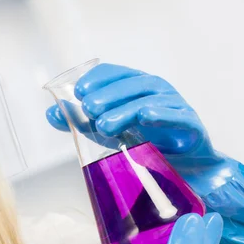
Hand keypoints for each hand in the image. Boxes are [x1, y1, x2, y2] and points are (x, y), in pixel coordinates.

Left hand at [45, 63, 227, 191]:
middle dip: (108, 95)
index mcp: (136, 87)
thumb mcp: (108, 131)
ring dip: (125, 109)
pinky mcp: (191, 126)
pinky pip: (178, 116)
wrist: (184, 169)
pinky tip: (146, 117)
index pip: (116, 73)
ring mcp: (176, 106)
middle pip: (132, 85)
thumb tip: (52, 113)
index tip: (79, 91)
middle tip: (88, 109)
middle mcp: (156, 92)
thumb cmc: (145, 143)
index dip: (97, 79)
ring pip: (149, 100)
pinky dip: (162, 114)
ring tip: (104, 125)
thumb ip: (81, 122)